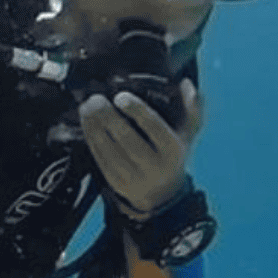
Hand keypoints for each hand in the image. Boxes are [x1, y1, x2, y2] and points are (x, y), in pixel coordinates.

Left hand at [79, 78, 203, 214]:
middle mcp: (154, 166)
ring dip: (94, 126)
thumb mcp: (187, 134)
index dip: (137, 111)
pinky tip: (86, 122)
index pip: (155, 129)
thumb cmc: (171, 152)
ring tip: (87, 107)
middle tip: (96, 99)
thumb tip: (186, 84)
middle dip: (108, 118)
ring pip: (109, 150)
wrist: (162, 193)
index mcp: (173, 150)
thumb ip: (191, 108)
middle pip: (127, 140)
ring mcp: (133, 176)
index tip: (120, 96)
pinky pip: (99, 158)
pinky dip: (90, 138)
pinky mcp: (115, 182)